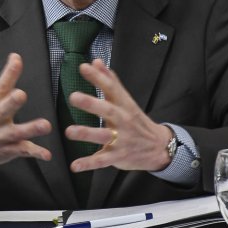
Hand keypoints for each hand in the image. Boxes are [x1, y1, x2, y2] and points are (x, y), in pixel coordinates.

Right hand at [0, 53, 51, 170]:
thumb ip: (6, 80)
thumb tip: (16, 56)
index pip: (0, 85)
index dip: (9, 73)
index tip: (16, 59)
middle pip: (3, 109)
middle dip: (12, 102)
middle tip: (21, 95)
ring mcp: (2, 135)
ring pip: (17, 133)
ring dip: (31, 129)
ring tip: (45, 125)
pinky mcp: (10, 149)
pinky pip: (24, 151)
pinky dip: (36, 153)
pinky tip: (47, 155)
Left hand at [65, 59, 173, 173]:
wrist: (158, 147)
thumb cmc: (136, 120)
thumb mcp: (125, 100)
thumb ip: (110, 81)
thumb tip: (96, 61)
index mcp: (124, 105)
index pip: (111, 88)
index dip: (98, 77)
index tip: (84, 67)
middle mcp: (123, 121)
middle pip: (108, 111)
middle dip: (91, 104)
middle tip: (73, 97)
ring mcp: (121, 139)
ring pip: (103, 136)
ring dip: (86, 134)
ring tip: (69, 131)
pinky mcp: (118, 156)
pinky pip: (102, 161)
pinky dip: (88, 163)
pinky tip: (74, 166)